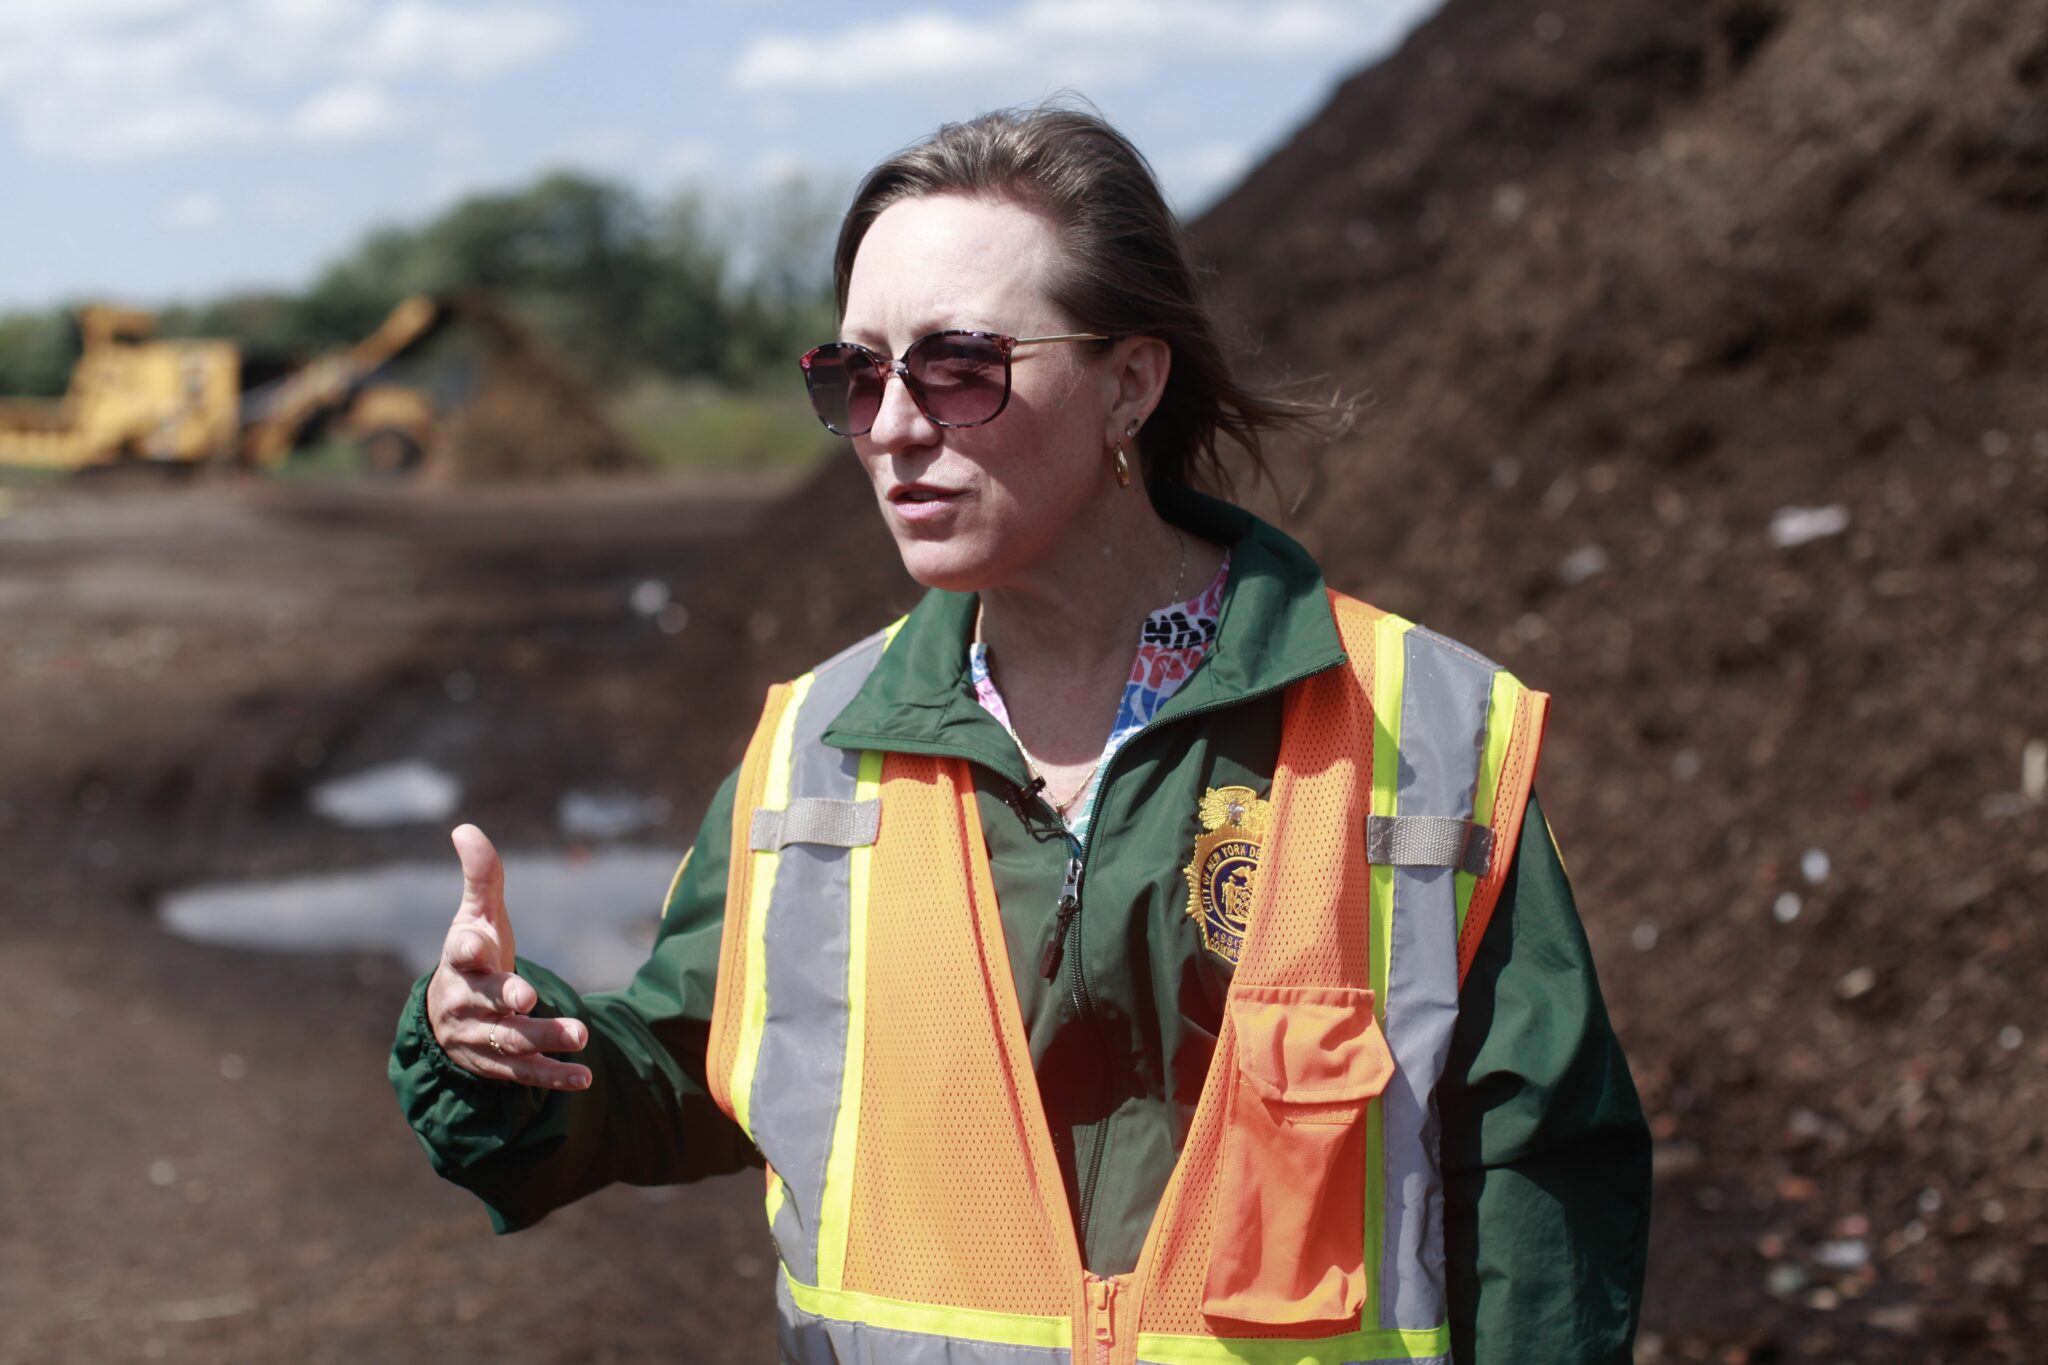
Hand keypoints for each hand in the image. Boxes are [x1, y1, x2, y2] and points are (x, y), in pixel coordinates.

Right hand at [425, 824, 590, 1089]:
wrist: (448, 1015)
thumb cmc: (472, 955)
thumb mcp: (476, 915)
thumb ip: (481, 876)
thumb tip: (465, 828)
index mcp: (460, 960)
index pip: (458, 952)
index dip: (467, 948)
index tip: (480, 945)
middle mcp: (465, 1001)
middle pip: (486, 1002)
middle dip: (507, 1000)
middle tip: (530, 997)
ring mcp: (479, 1036)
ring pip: (509, 1041)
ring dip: (543, 1040)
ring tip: (580, 1037)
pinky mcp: (497, 1064)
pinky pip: (523, 1074)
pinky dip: (552, 1077)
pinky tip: (582, 1076)